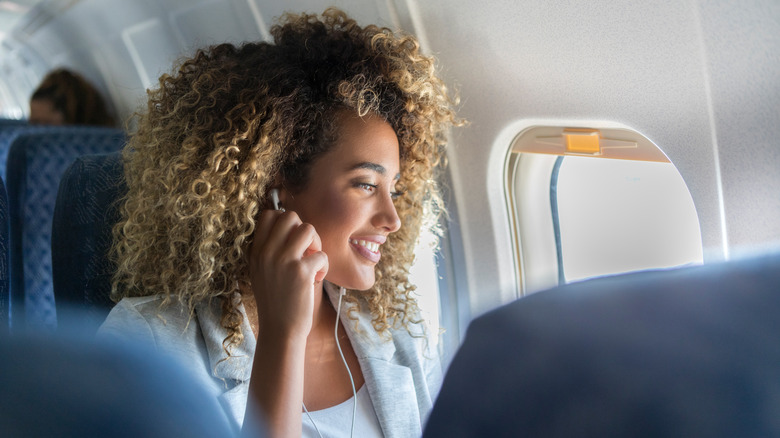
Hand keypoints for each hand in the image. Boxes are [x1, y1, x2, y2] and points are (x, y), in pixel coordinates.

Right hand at [248, 209, 328, 339]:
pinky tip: (316, 279)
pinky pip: (322, 254)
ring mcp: (284, 261)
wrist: (280, 330)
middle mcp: (267, 253)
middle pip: (290, 216)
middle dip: (303, 230)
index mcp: (256, 252)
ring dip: (316, 244)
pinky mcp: (301, 272)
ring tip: (313, 262)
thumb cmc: (276, 302)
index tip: (292, 239)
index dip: (285, 221)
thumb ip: (271, 250)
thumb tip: (291, 226)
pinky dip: (324, 266)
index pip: (268, 215)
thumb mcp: (262, 272)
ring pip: (308, 229)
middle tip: (306, 250)